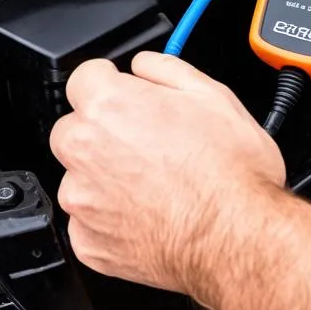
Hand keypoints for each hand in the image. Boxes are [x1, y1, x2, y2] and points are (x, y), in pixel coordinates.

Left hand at [50, 53, 284, 292]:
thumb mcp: (213, 94)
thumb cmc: (230, 171)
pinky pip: (87, 223)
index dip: (110, 82)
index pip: (83, 77)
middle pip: (73, 129)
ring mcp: (84, 201)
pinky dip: (110, 218)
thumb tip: (144, 65)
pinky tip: (149, 212)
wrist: (237, 235)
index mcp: (109, 106)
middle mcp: (85, 151)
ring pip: (79, 177)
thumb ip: (165, 68)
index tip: (124, 92)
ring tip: (154, 182)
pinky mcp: (90, 244)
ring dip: (105, 176)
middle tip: (147, 141)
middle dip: (101, 130)